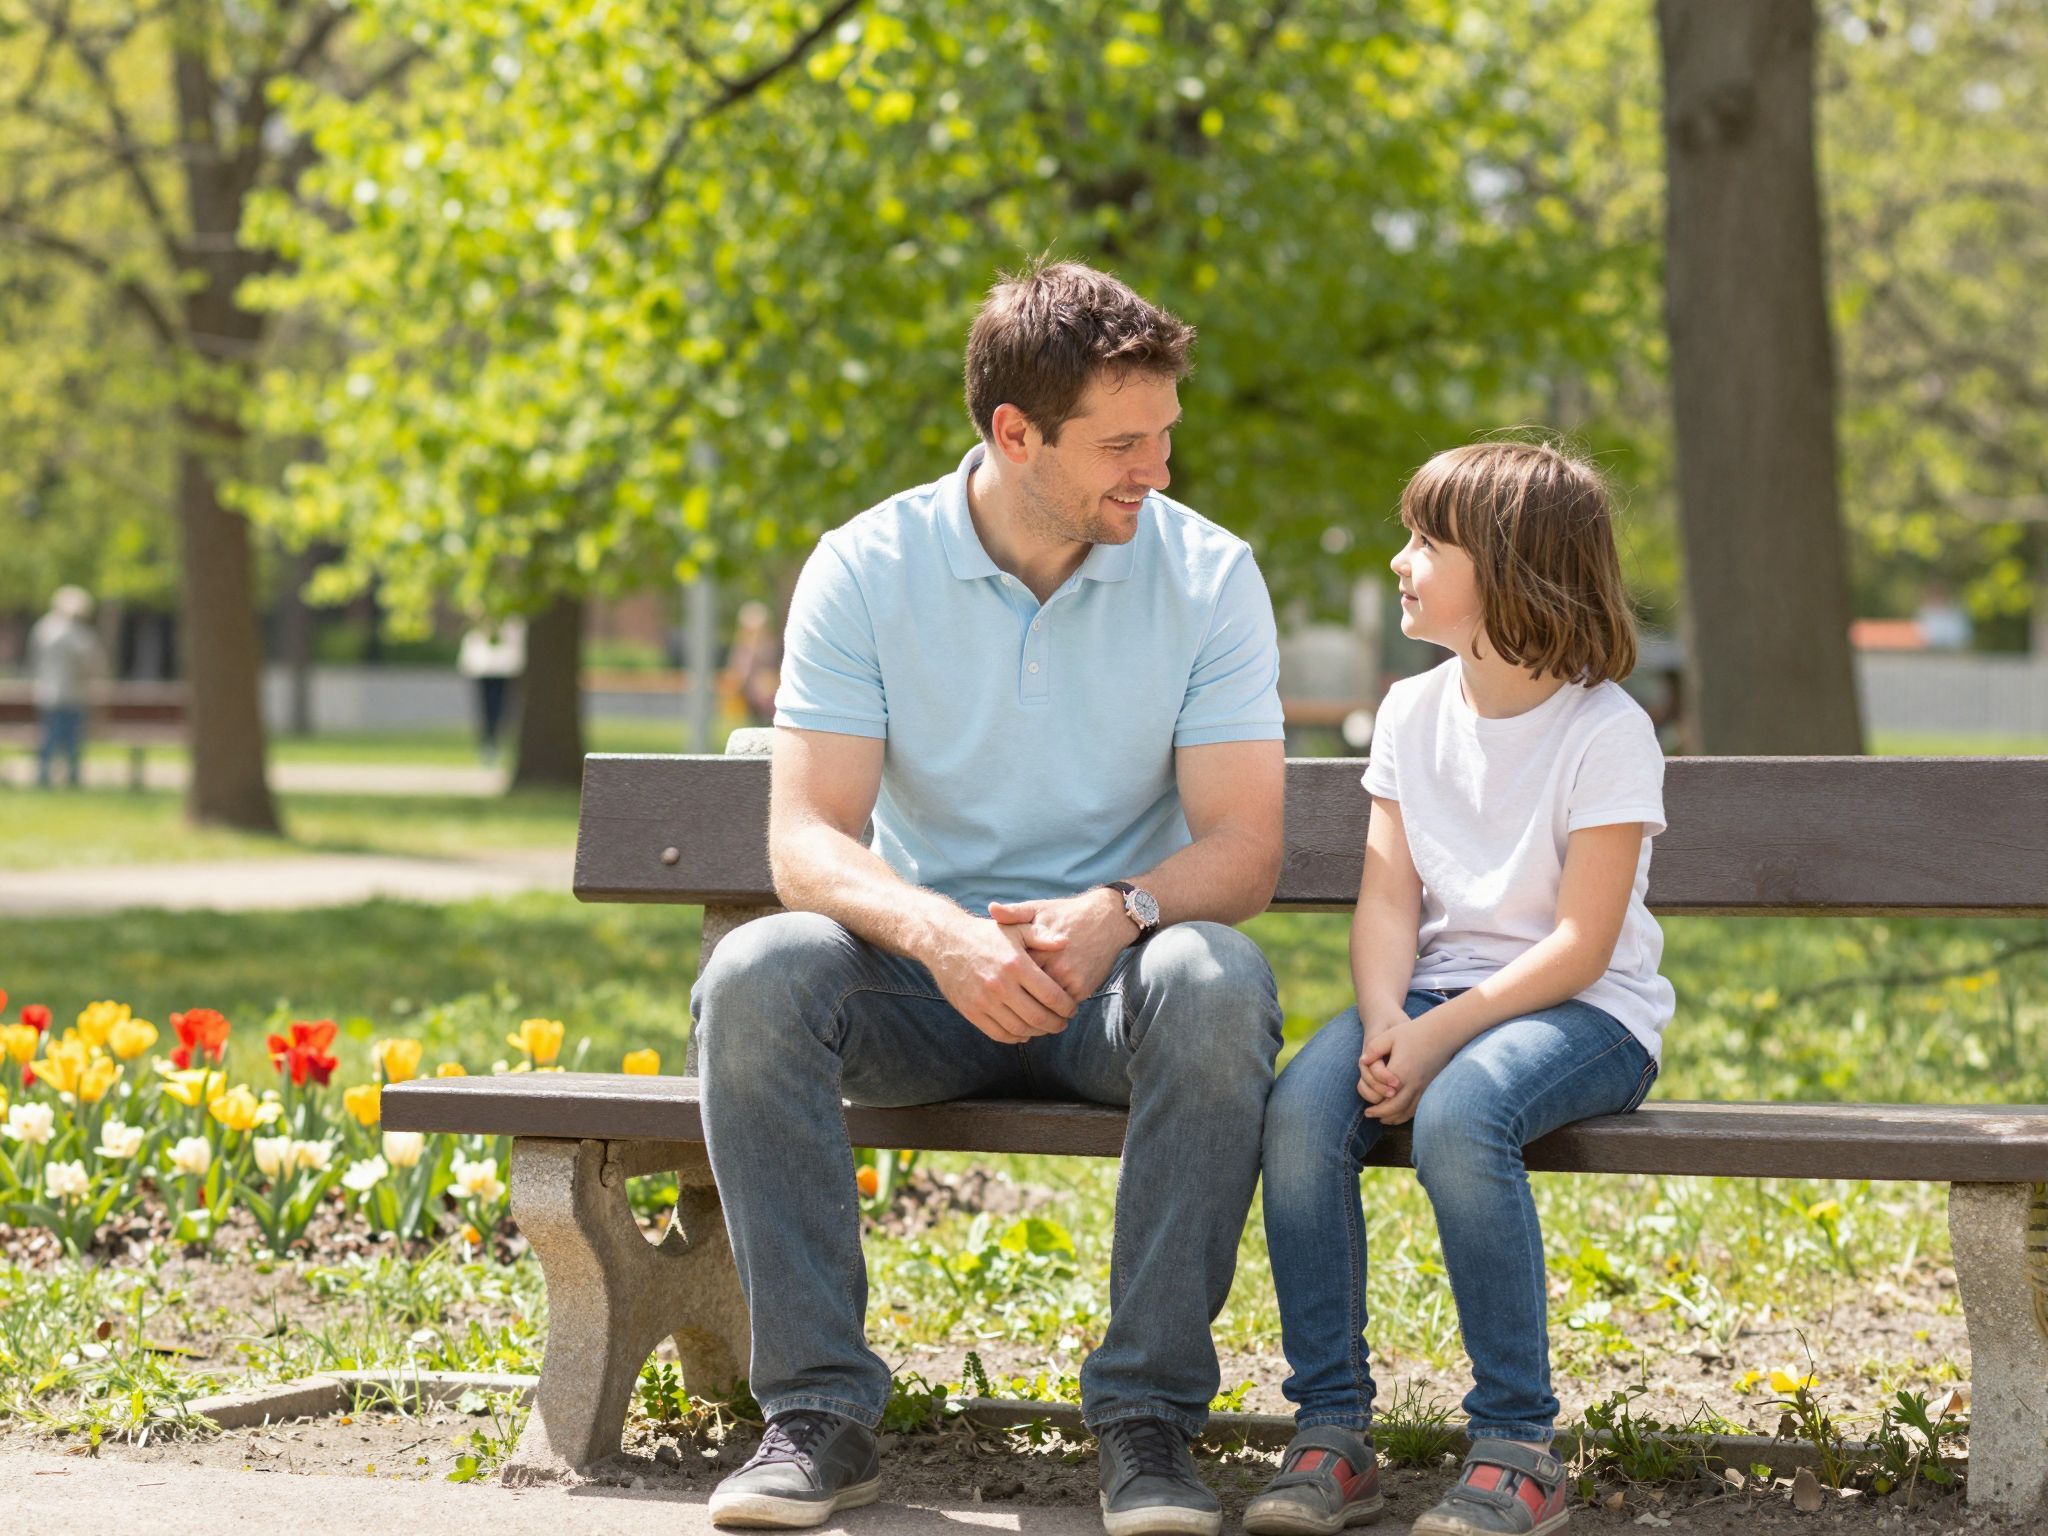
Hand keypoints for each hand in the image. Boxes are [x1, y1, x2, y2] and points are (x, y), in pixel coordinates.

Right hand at [926, 916, 1077, 1043]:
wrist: (945, 941)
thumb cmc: (985, 934)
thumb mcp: (1015, 929)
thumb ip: (1041, 936)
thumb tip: (1065, 943)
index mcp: (1016, 964)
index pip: (1051, 995)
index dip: (1066, 1007)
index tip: (1072, 1009)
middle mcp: (1000, 985)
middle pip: (1038, 1017)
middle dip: (1056, 1024)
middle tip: (1063, 1023)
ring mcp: (984, 1001)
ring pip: (1019, 1029)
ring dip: (1037, 1033)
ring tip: (1046, 1028)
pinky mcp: (971, 1011)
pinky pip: (998, 1033)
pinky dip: (1015, 1038)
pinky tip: (1024, 1032)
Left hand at [987, 888, 1134, 1003]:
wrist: (1106, 919)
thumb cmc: (1067, 913)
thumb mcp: (1039, 908)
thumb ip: (1014, 913)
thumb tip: (991, 908)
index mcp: (1037, 948)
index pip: (1013, 974)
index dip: (1004, 982)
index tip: (996, 987)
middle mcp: (1054, 966)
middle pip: (1027, 994)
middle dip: (1016, 1002)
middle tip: (1006, 1008)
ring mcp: (1070, 980)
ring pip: (1045, 1005)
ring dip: (1035, 1011)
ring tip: (1023, 1015)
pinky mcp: (1083, 989)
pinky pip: (1062, 1006)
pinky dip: (1053, 1010)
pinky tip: (1043, 1011)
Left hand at [1358, 1017, 1460, 1123]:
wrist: (1443, 1032)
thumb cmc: (1414, 1032)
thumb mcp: (1389, 1036)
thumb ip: (1374, 1049)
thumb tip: (1362, 1061)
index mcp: (1401, 1071)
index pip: (1385, 1096)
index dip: (1376, 1107)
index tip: (1367, 1110)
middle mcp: (1414, 1082)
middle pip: (1396, 1108)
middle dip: (1382, 1115)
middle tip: (1371, 1115)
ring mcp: (1424, 1086)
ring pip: (1409, 1110)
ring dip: (1395, 1117)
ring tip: (1383, 1118)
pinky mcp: (1431, 1086)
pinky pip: (1419, 1106)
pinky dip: (1408, 1113)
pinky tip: (1400, 1112)